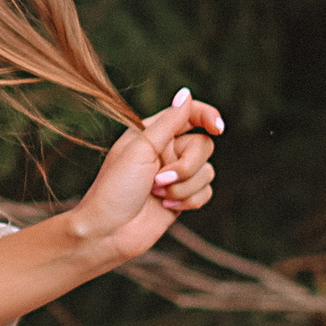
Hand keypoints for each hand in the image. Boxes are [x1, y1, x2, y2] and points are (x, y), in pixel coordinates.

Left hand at [68, 88, 222, 265]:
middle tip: (159, 180)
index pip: (190, 114)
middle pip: (204, 146)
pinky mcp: (182, 197)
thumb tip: (186, 93)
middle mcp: (166, 151)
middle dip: (187, 166)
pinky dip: (189, 200)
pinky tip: (166, 207)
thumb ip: (169, 122)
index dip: (208, 116)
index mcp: (152, 133)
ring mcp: (175, 175)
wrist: (107, 232)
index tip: (217, 127)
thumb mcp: (140, 149)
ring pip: (207, 171)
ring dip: (184, 187)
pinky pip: (206, 192)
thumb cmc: (115, 188)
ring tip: (157, 195)